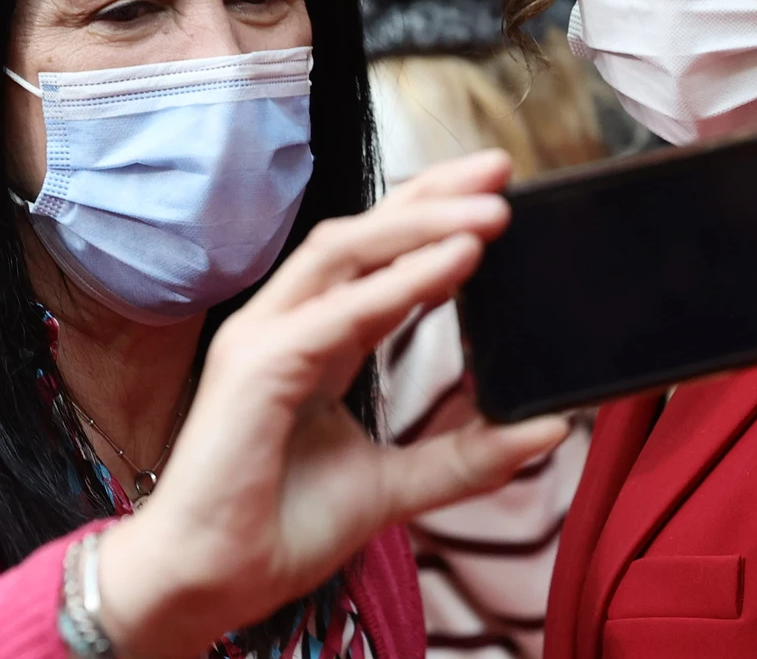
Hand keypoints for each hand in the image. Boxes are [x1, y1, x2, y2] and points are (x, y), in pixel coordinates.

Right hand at [98, 151, 569, 658]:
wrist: (207, 587)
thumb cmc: (276, 529)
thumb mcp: (395, 487)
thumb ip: (466, 456)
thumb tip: (549, 427)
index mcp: (314, 340)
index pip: (376, 256)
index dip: (432, 216)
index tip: (499, 191)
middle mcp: (285, 324)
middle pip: (362, 232)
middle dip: (432, 193)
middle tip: (501, 168)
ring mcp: (264, 338)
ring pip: (346, 251)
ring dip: (423, 224)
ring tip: (492, 210)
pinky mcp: (256, 368)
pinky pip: (339, 312)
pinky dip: (399, 283)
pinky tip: (455, 262)